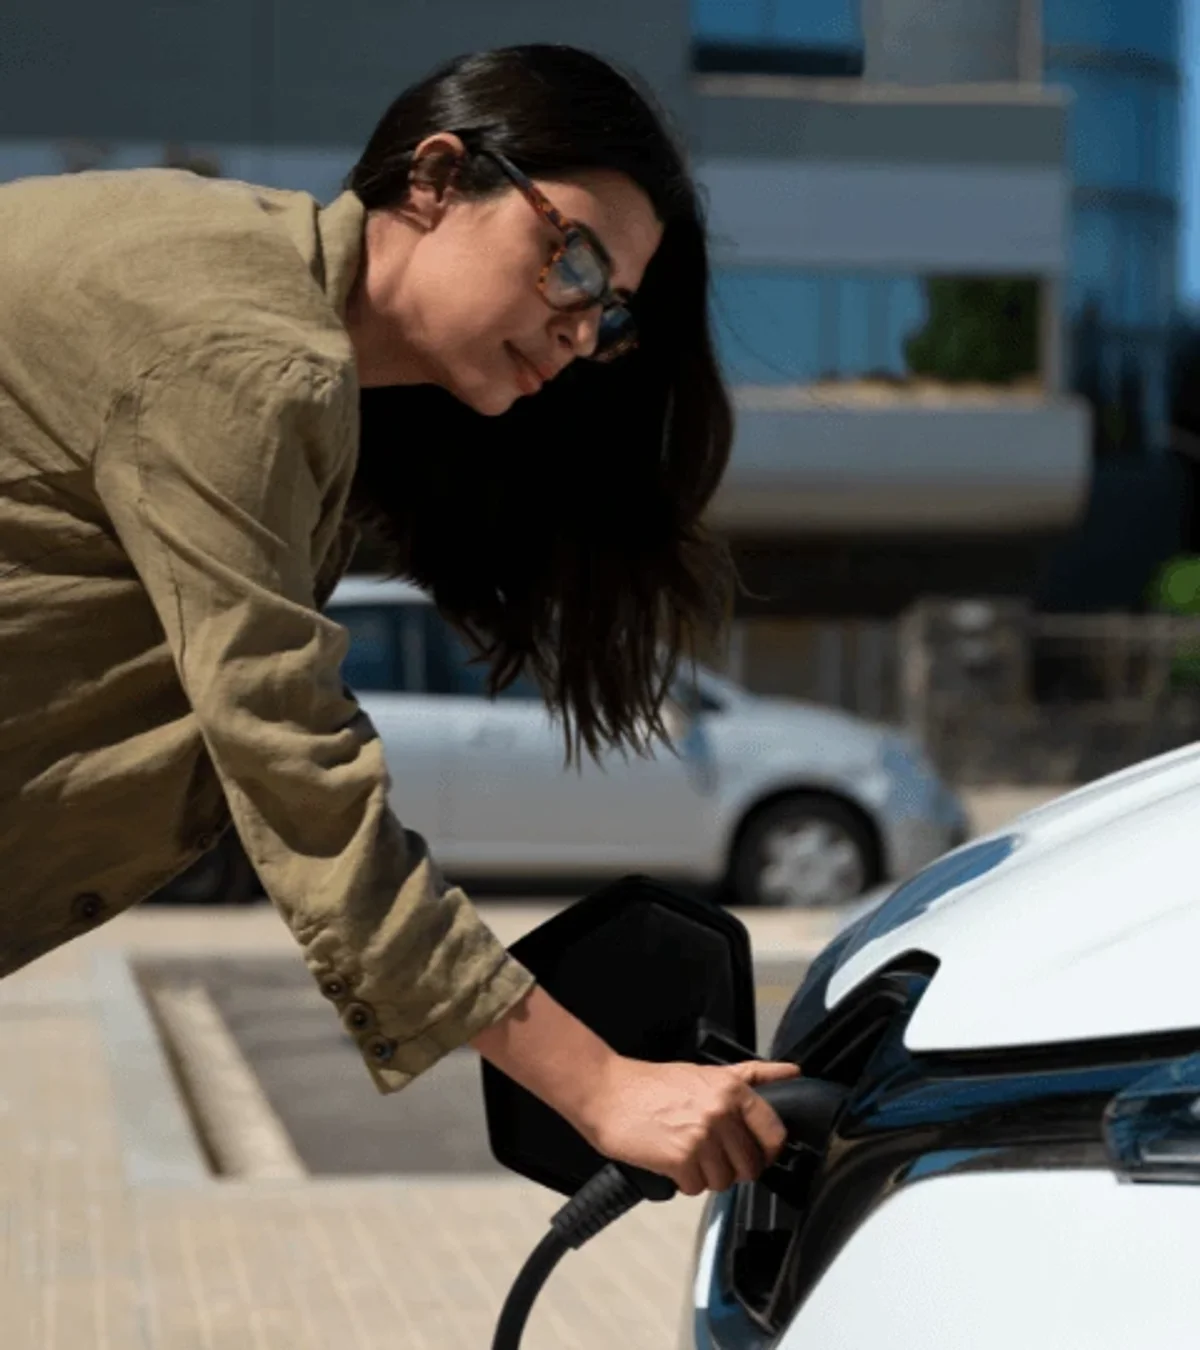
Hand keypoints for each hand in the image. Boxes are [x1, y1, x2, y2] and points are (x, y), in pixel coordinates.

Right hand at [471, 986, 799, 1194]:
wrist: (607, 1092)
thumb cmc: (653, 1084)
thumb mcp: (707, 1072)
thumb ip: (753, 1076)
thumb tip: (792, 1072)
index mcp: (732, 1090)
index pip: (774, 1134)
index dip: (766, 1149)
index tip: (754, 1151)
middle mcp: (721, 1112)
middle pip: (750, 1165)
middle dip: (731, 1166)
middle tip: (707, 1151)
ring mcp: (702, 1137)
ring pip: (724, 1181)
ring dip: (705, 1174)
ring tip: (685, 1152)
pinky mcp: (681, 1160)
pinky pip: (696, 1188)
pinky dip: (682, 1181)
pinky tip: (669, 1160)